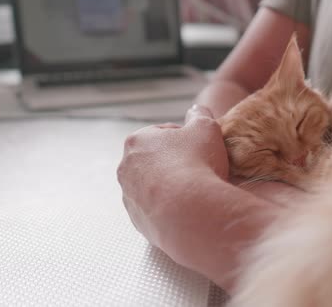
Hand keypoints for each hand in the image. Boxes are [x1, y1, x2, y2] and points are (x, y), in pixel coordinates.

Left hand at [117, 105, 228, 250]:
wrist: (190, 211)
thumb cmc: (196, 163)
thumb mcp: (206, 128)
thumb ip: (200, 115)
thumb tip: (196, 110)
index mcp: (137, 140)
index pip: (163, 134)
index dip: (186, 139)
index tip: (201, 148)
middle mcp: (126, 168)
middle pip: (155, 161)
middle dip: (175, 163)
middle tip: (199, 168)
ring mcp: (129, 197)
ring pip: (153, 187)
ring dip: (171, 187)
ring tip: (195, 191)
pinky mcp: (137, 221)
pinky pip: (156, 210)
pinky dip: (170, 208)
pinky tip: (188, 208)